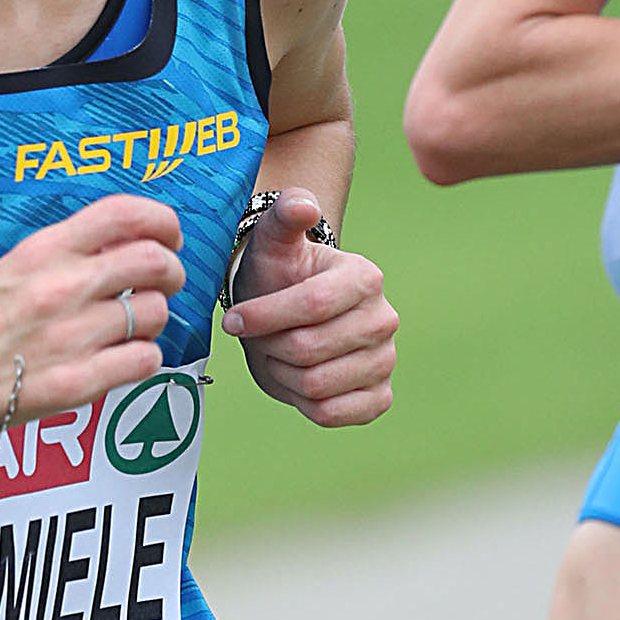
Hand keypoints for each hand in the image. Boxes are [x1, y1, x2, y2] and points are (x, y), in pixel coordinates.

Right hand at [0, 192, 184, 424]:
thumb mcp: (18, 265)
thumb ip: (72, 250)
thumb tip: (129, 241)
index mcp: (45, 250)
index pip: (125, 214)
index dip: (162, 221)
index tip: (169, 236)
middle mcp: (62, 287)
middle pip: (155, 261)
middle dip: (172, 270)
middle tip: (165, 282)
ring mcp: (73, 336)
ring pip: (156, 312)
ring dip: (153, 318)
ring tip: (132, 326)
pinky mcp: (80, 381)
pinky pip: (146, 360)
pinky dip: (144, 357)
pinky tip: (123, 357)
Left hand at [220, 187, 395, 425]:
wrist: (288, 317)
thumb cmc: (279, 276)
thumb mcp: (274, 242)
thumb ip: (284, 216)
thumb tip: (301, 205)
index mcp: (365, 278)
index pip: (310, 306)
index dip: (264, 317)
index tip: (233, 320)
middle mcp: (384, 319)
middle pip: (308, 350)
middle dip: (270, 347)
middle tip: (262, 337)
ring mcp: (386, 360)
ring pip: (316, 385)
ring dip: (282, 374)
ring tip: (279, 354)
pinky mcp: (379, 396)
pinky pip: (334, 414)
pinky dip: (303, 403)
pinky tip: (297, 381)